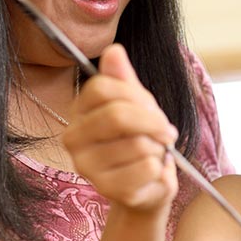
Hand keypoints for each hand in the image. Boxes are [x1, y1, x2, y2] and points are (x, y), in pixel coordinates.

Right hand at [63, 44, 178, 209]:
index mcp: (79, 110)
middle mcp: (74, 138)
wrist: (145, 183)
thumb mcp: (136, 103)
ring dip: (157, 148)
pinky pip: (146, 168)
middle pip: (118, 116)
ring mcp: (87, 166)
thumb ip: (124, 79)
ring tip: (153, 154)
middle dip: (153, 122)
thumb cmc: (139, 139)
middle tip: (167, 132)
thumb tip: (114, 50)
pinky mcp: (106, 190)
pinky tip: (151, 173)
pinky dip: (159, 169)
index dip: (135, 94)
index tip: (152, 107)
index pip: (102, 87)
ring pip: (137, 144)